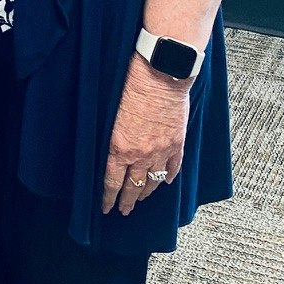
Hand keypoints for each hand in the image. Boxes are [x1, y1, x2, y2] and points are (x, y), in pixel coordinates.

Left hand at [102, 58, 189, 216]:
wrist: (160, 73)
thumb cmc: (132, 86)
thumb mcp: (111, 114)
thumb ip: (112, 139)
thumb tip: (111, 153)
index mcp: (120, 148)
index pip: (112, 182)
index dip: (109, 198)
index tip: (107, 208)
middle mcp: (141, 155)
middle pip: (132, 187)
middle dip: (127, 201)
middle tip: (124, 210)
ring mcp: (161, 150)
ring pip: (152, 181)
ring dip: (145, 192)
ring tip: (141, 198)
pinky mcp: (177, 142)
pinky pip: (173, 167)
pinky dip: (169, 176)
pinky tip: (165, 182)